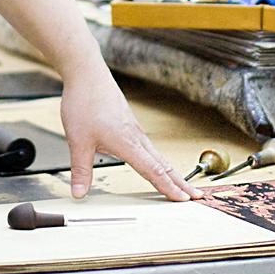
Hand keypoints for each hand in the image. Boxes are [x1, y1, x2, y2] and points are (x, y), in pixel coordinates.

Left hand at [59, 65, 196, 201]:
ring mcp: (135, 129)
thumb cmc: (85, 102)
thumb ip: (81, 170)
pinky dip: (159, 160)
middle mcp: (136, 137)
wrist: (87, 74)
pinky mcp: (130, 124)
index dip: (168, 187)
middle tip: (196, 196)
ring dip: (171, 172)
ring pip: (158, 155)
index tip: (183, 199)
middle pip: (163, 164)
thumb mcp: (78, 141)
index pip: (153, 171)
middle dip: (181, 182)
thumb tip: (79, 194)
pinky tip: (156, 162)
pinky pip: (150, 147)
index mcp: (128, 143)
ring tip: (182, 185)